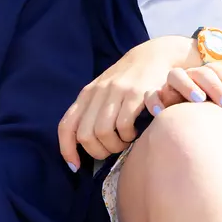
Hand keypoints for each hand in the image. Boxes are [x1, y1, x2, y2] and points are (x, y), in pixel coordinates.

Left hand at [58, 35, 199, 167]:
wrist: (155, 55)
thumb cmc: (129, 81)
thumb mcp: (105, 92)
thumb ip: (92, 113)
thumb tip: (82, 148)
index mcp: (86, 94)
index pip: (66, 126)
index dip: (67, 150)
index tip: (76, 166)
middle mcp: (97, 92)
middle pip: (85, 135)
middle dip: (98, 151)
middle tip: (112, 150)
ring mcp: (116, 92)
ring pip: (102, 132)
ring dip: (115, 146)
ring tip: (125, 141)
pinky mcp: (135, 93)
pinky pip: (123, 125)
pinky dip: (128, 136)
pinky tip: (136, 132)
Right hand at [147, 65, 221, 124]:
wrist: (178, 109)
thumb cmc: (206, 107)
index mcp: (209, 75)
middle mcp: (190, 75)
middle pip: (204, 73)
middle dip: (217, 88)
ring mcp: (171, 84)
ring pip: (176, 75)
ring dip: (188, 86)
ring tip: (199, 100)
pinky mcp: (155, 95)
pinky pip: (151, 94)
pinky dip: (155, 101)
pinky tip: (162, 112)